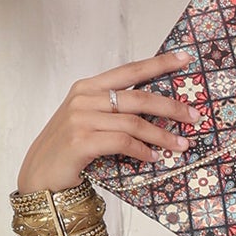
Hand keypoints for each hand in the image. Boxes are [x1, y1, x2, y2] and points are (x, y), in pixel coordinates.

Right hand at [17, 50, 191, 195]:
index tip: (185, 59)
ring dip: (162, 136)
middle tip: (194, 117)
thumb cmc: (69, 148)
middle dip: (171, 107)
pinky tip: (154, 158)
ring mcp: (80, 119)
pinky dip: (143, 151)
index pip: (130, 70)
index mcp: (87, 87)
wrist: (40, 176)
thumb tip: (155, 109)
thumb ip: (113, 109)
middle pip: (138, 97)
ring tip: (181, 146)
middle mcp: (84, 98)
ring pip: (134, 122)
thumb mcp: (88, 120)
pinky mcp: (81, 142)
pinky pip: (123, 142)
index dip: (159, 63)